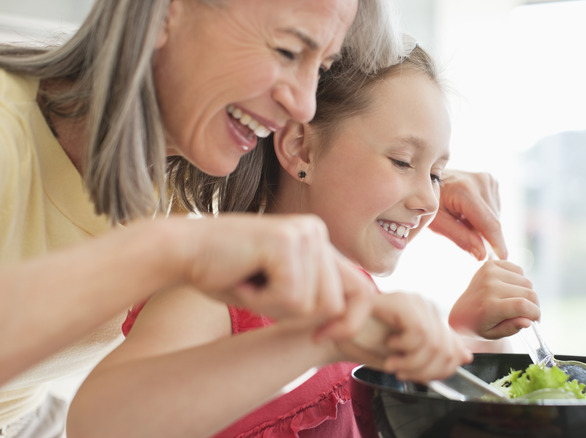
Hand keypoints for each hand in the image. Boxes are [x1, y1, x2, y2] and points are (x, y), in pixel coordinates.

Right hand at [169, 214, 374, 327]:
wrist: (180, 251)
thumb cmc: (225, 274)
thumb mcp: (279, 289)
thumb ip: (312, 296)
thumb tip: (345, 323)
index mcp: (319, 240)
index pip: (360, 289)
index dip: (348, 322)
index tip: (319, 338)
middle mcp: (317, 231)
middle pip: (334, 304)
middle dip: (295, 316)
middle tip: (258, 295)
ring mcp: (305, 233)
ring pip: (313, 305)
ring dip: (275, 309)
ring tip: (249, 283)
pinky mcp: (287, 242)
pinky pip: (290, 298)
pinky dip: (261, 302)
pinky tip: (242, 279)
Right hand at [336, 293, 472, 382]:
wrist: (333, 334)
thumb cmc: (366, 343)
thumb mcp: (404, 357)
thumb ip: (434, 356)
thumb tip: (466, 356)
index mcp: (429, 318)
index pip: (454, 348)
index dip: (441, 370)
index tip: (417, 377)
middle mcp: (426, 306)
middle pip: (447, 350)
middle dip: (424, 371)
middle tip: (401, 372)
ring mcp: (416, 301)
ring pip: (435, 344)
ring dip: (412, 363)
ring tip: (394, 362)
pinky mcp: (403, 302)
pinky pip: (420, 333)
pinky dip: (405, 349)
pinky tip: (391, 347)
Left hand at [430, 169, 506, 259]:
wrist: (426, 181)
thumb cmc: (429, 204)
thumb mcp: (437, 224)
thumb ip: (460, 238)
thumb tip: (483, 255)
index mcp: (465, 190)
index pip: (489, 223)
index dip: (498, 243)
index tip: (505, 259)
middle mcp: (481, 181)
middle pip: (493, 222)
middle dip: (483, 235)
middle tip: (460, 232)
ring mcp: (488, 179)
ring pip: (495, 217)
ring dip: (482, 226)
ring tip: (460, 218)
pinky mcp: (491, 181)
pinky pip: (494, 209)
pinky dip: (483, 216)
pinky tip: (467, 212)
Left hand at [449, 260, 539, 339]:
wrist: (461, 313)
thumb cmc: (479, 326)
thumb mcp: (494, 334)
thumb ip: (512, 328)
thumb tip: (528, 321)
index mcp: (489, 306)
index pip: (522, 305)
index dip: (535, 313)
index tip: (536, 320)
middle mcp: (489, 286)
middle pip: (528, 293)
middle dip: (533, 305)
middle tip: (527, 313)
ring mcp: (489, 273)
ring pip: (526, 281)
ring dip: (526, 293)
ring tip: (516, 301)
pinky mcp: (490, 264)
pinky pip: (519, 270)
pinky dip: (519, 280)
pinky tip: (510, 289)